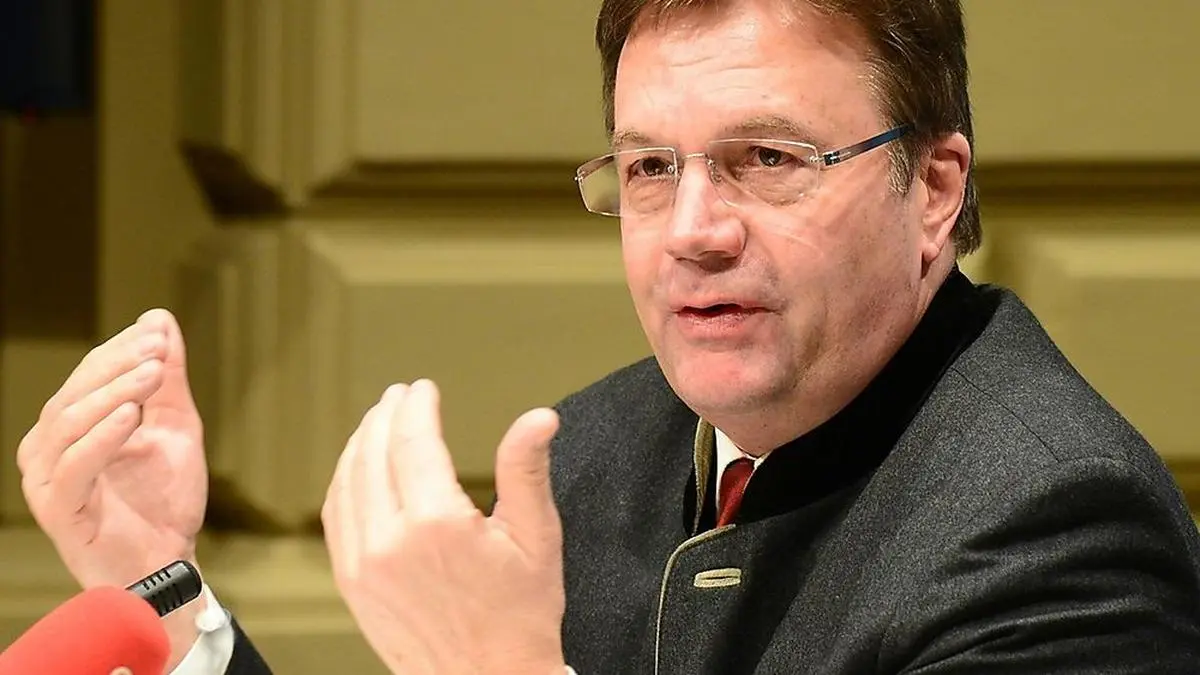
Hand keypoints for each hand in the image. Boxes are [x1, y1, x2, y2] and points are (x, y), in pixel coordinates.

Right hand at [16, 308, 209, 667]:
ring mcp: (47, 480)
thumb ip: (167, 379)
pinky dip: (102, 437)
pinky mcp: (58, 510)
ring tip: (152, 375)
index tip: (158, 332)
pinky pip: (74, 466)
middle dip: (118, 365)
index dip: (121, 349)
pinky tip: (132, 416)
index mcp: (70, 426)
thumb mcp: (174, 427)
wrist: (167, 562)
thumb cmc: (163, 499)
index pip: (89, 375)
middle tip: (157, 349)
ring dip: (114, 393)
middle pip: (76, 393)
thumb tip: (159, 319)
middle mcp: (48, 449)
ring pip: (69, 423)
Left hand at [322, 379, 567, 674]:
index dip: (416, 406)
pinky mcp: (352, 584)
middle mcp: (390, 542)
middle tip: (399, 395)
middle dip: (385, 416)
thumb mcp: (537, 537)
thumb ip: (527, 469)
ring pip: (347, 482)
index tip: (423, 389)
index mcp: (437, 523)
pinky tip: (359, 469)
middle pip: (373, 453)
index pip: (412, 440)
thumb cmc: (519, 618)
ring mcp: (363, 565)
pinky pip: (336, 518)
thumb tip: (538, 419)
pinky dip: (344, 482)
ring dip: (360, 443)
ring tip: (377, 422)